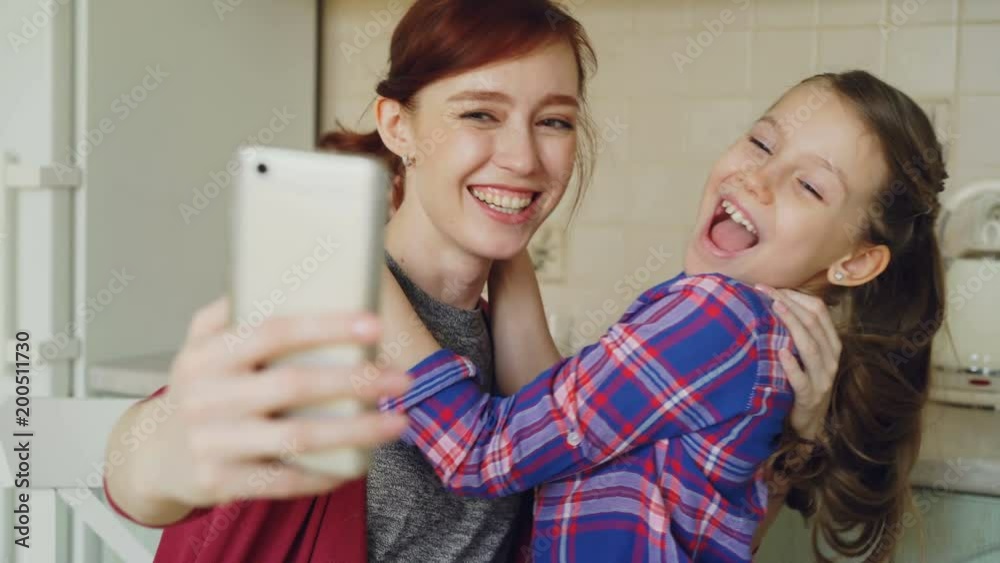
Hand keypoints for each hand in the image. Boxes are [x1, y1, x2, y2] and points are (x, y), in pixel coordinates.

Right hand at [145, 297, 412, 507]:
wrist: (153, 453)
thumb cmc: (199, 389)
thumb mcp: (200, 344)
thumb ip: (232, 311)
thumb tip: (285, 272)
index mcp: (207, 354)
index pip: (273, 332)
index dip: (326, 327)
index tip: (373, 324)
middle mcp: (207, 397)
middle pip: (294, 385)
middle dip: (356, 381)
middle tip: (401, 378)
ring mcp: (213, 443)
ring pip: (298, 437)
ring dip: (356, 431)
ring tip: (398, 422)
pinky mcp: (222, 482)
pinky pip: (286, 480)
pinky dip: (326, 473)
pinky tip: (360, 463)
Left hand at [756, 286, 841, 441]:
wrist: (810, 423)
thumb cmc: (803, 382)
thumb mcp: (805, 355)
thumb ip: (798, 333)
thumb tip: (774, 302)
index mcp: (831, 344)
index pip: (819, 311)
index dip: (797, 296)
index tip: (772, 287)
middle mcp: (831, 358)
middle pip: (814, 324)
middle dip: (789, 303)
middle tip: (765, 290)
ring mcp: (823, 378)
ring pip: (811, 347)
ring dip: (792, 325)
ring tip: (775, 308)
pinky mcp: (810, 396)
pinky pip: (802, 379)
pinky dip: (792, 365)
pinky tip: (781, 352)